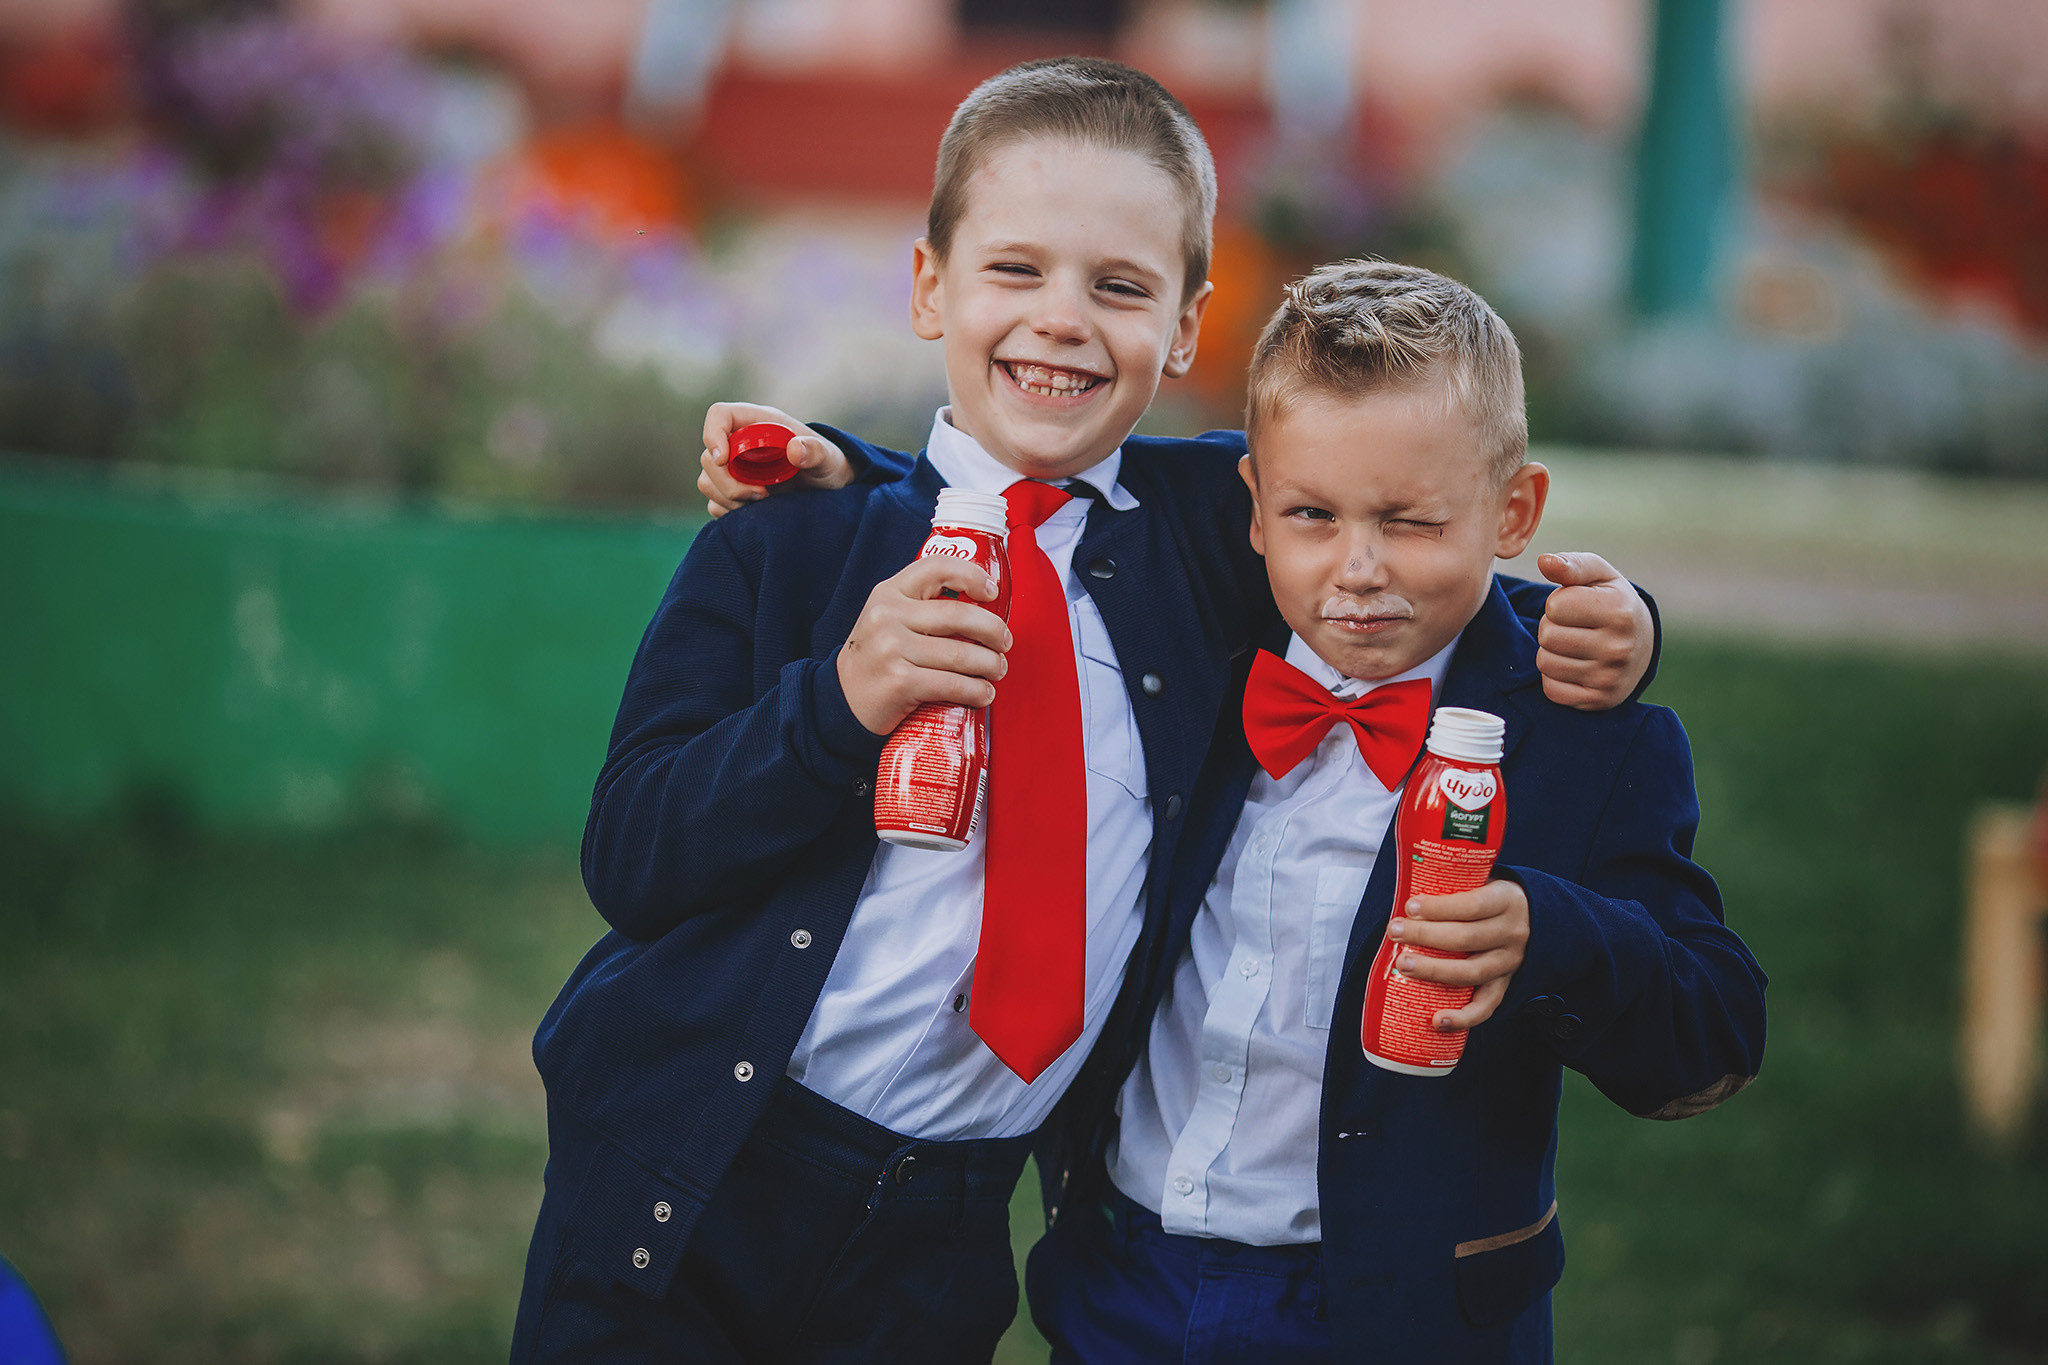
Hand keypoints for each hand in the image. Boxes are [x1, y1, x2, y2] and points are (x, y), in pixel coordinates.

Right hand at [698, 402, 856, 518]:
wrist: (829, 489)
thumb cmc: (828, 466)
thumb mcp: (828, 459)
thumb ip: (815, 451)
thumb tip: (793, 449)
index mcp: (758, 423)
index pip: (719, 416)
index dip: (713, 434)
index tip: (724, 460)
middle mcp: (741, 444)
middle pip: (709, 457)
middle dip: (729, 481)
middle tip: (762, 495)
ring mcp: (734, 469)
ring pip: (707, 481)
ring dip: (729, 498)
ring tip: (763, 503)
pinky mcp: (734, 492)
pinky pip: (715, 503)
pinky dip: (730, 511)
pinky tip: (756, 512)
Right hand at [838, 557, 1012, 734]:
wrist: (842, 700)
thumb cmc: (877, 657)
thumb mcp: (888, 618)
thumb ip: (922, 604)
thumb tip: (980, 604)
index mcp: (888, 593)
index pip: (936, 567)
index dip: (972, 575)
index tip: (992, 592)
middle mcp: (888, 616)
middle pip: (959, 615)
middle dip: (993, 631)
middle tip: (1004, 643)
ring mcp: (891, 649)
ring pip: (961, 654)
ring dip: (990, 665)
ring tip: (997, 670)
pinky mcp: (900, 682)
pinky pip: (952, 684)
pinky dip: (976, 691)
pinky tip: (984, 693)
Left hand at [1386, 879, 1529, 1030]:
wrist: (1534, 918)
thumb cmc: (1492, 898)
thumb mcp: (1482, 882)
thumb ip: (1453, 886)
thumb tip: (1405, 891)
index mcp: (1505, 901)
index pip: (1472, 905)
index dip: (1440, 908)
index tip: (1410, 907)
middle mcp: (1511, 933)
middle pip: (1467, 938)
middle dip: (1425, 936)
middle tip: (1395, 932)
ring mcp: (1509, 962)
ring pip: (1471, 972)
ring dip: (1434, 971)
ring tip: (1404, 965)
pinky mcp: (1505, 985)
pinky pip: (1486, 1006)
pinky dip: (1462, 1017)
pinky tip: (1437, 1020)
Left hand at [1534, 552, 1652, 710]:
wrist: (1642, 644)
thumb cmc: (1611, 601)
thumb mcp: (1599, 575)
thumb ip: (1571, 565)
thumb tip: (1544, 561)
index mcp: (1619, 612)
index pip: (1555, 606)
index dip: (1558, 602)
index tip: (1576, 605)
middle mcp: (1618, 648)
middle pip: (1547, 636)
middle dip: (1552, 627)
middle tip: (1573, 626)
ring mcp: (1610, 678)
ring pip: (1545, 663)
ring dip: (1551, 651)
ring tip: (1573, 644)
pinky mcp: (1598, 700)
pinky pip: (1551, 689)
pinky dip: (1554, 677)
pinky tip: (1574, 665)